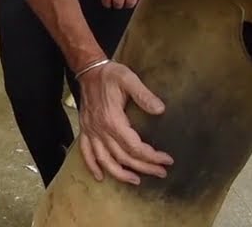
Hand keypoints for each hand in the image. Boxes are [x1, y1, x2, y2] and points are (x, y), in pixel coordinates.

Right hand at [77, 61, 172, 184]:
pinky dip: (92, 166)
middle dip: (143, 167)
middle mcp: (100, 129)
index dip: (151, 156)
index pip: (134, 147)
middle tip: (161, 173)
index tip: (167, 160)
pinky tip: (100, 176)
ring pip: (104, 159)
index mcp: (113, 120)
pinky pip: (86, 152)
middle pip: (123, 156)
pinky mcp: (85, 129)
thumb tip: (160, 110)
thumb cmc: (110, 74)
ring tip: (135, 181)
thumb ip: (144, 95)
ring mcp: (91, 131)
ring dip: (119, 173)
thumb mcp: (128, 79)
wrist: (89, 69)